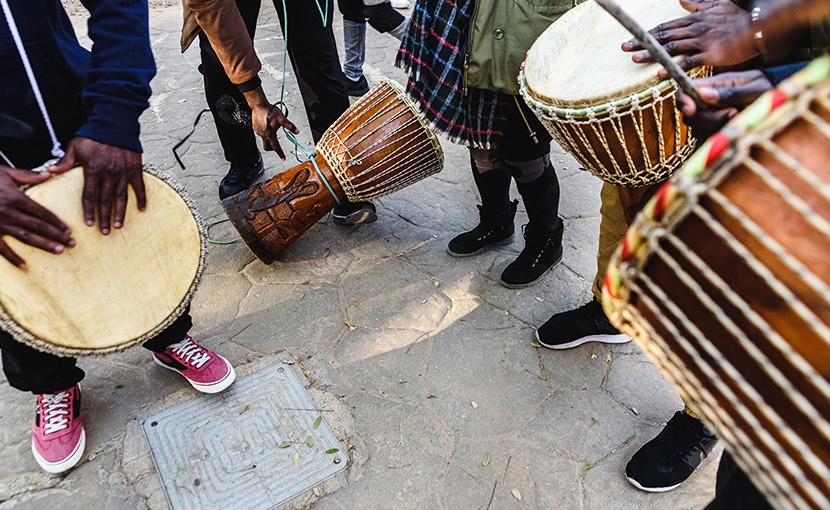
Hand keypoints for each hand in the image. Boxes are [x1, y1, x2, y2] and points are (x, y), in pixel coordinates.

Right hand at [0, 165, 73, 268]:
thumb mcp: (4, 172)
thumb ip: (27, 175)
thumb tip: (48, 174)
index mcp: (15, 198)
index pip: (42, 212)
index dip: (56, 222)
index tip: (68, 230)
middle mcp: (9, 212)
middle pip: (38, 226)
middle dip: (57, 235)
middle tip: (72, 244)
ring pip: (25, 237)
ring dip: (43, 245)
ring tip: (58, 251)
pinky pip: (1, 248)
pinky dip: (12, 257)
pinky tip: (24, 265)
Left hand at [48, 137, 145, 234]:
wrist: (115, 123)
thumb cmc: (94, 134)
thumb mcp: (75, 146)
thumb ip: (64, 161)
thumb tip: (49, 171)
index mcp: (93, 170)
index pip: (89, 196)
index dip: (89, 211)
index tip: (89, 223)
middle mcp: (109, 174)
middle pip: (105, 201)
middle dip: (104, 218)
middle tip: (104, 232)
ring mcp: (124, 173)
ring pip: (121, 197)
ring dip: (120, 213)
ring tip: (118, 225)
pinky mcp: (135, 169)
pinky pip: (139, 187)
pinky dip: (141, 198)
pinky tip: (141, 209)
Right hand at [243, 86, 299, 158]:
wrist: (259, 105)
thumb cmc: (270, 111)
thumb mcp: (282, 119)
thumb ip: (290, 126)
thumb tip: (296, 131)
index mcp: (270, 134)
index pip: (276, 147)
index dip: (280, 153)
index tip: (283, 158)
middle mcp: (263, 135)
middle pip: (268, 147)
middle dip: (273, 148)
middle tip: (277, 147)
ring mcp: (258, 132)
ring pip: (264, 139)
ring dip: (269, 138)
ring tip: (272, 129)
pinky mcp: (255, 128)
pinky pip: (260, 133)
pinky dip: (264, 132)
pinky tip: (267, 125)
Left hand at [621, 0, 754, 77]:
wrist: (759, 25)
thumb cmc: (739, 16)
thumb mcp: (718, 5)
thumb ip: (699, 4)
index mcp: (694, 20)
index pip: (665, 27)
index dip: (648, 33)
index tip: (631, 37)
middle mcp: (694, 29)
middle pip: (663, 36)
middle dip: (642, 42)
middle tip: (624, 47)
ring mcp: (701, 41)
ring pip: (671, 48)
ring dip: (653, 54)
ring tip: (635, 59)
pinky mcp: (710, 54)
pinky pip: (688, 62)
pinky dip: (674, 68)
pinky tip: (660, 73)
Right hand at [677, 70, 772, 139]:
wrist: (781, 99)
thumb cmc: (769, 87)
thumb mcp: (754, 87)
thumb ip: (730, 92)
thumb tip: (703, 93)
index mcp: (712, 85)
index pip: (684, 90)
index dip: (683, 101)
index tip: (692, 110)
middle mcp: (706, 101)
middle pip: (689, 115)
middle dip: (708, 118)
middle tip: (733, 112)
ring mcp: (710, 117)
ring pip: (697, 129)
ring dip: (715, 127)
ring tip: (738, 117)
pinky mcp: (715, 131)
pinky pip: (706, 138)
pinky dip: (718, 136)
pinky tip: (734, 127)